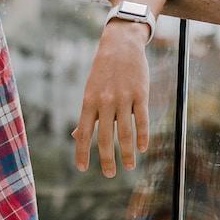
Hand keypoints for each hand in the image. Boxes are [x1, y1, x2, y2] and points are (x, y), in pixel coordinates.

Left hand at [71, 24, 149, 175]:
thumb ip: (86, 115)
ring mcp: (123, 98)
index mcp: (89, 102)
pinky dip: (143, 136)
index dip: (82, 152)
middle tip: (110, 174)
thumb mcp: (90, 91)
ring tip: (129, 166)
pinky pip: (142, 119)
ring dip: (128, 152)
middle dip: (107, 159)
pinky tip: (143, 148)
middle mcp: (104, 102)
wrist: (121, 45)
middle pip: (105, 137)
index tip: (82, 169)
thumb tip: (76, 136)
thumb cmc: (103, 72)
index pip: (83, 133)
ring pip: (126, 132)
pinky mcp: (140, 94)